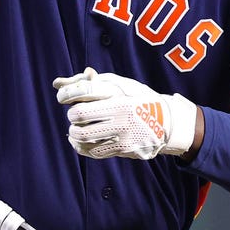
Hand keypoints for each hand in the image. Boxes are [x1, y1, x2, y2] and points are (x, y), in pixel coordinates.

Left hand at [52, 67, 197, 159]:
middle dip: (72, 115)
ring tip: (75, 129)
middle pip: (79, 115)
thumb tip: (67, 79)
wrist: (167, 124)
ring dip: (74, 133)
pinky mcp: (122, 149)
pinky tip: (79, 141)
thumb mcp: (124, 86)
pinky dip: (81, 147)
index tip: (62, 97)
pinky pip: (93, 151)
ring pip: (83, 136)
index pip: (84, 92)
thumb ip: (96, 82)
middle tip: (74, 115)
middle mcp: (120, 114)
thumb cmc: (140, 100)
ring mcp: (122, 134)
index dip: (67, 94)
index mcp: (120, 96)